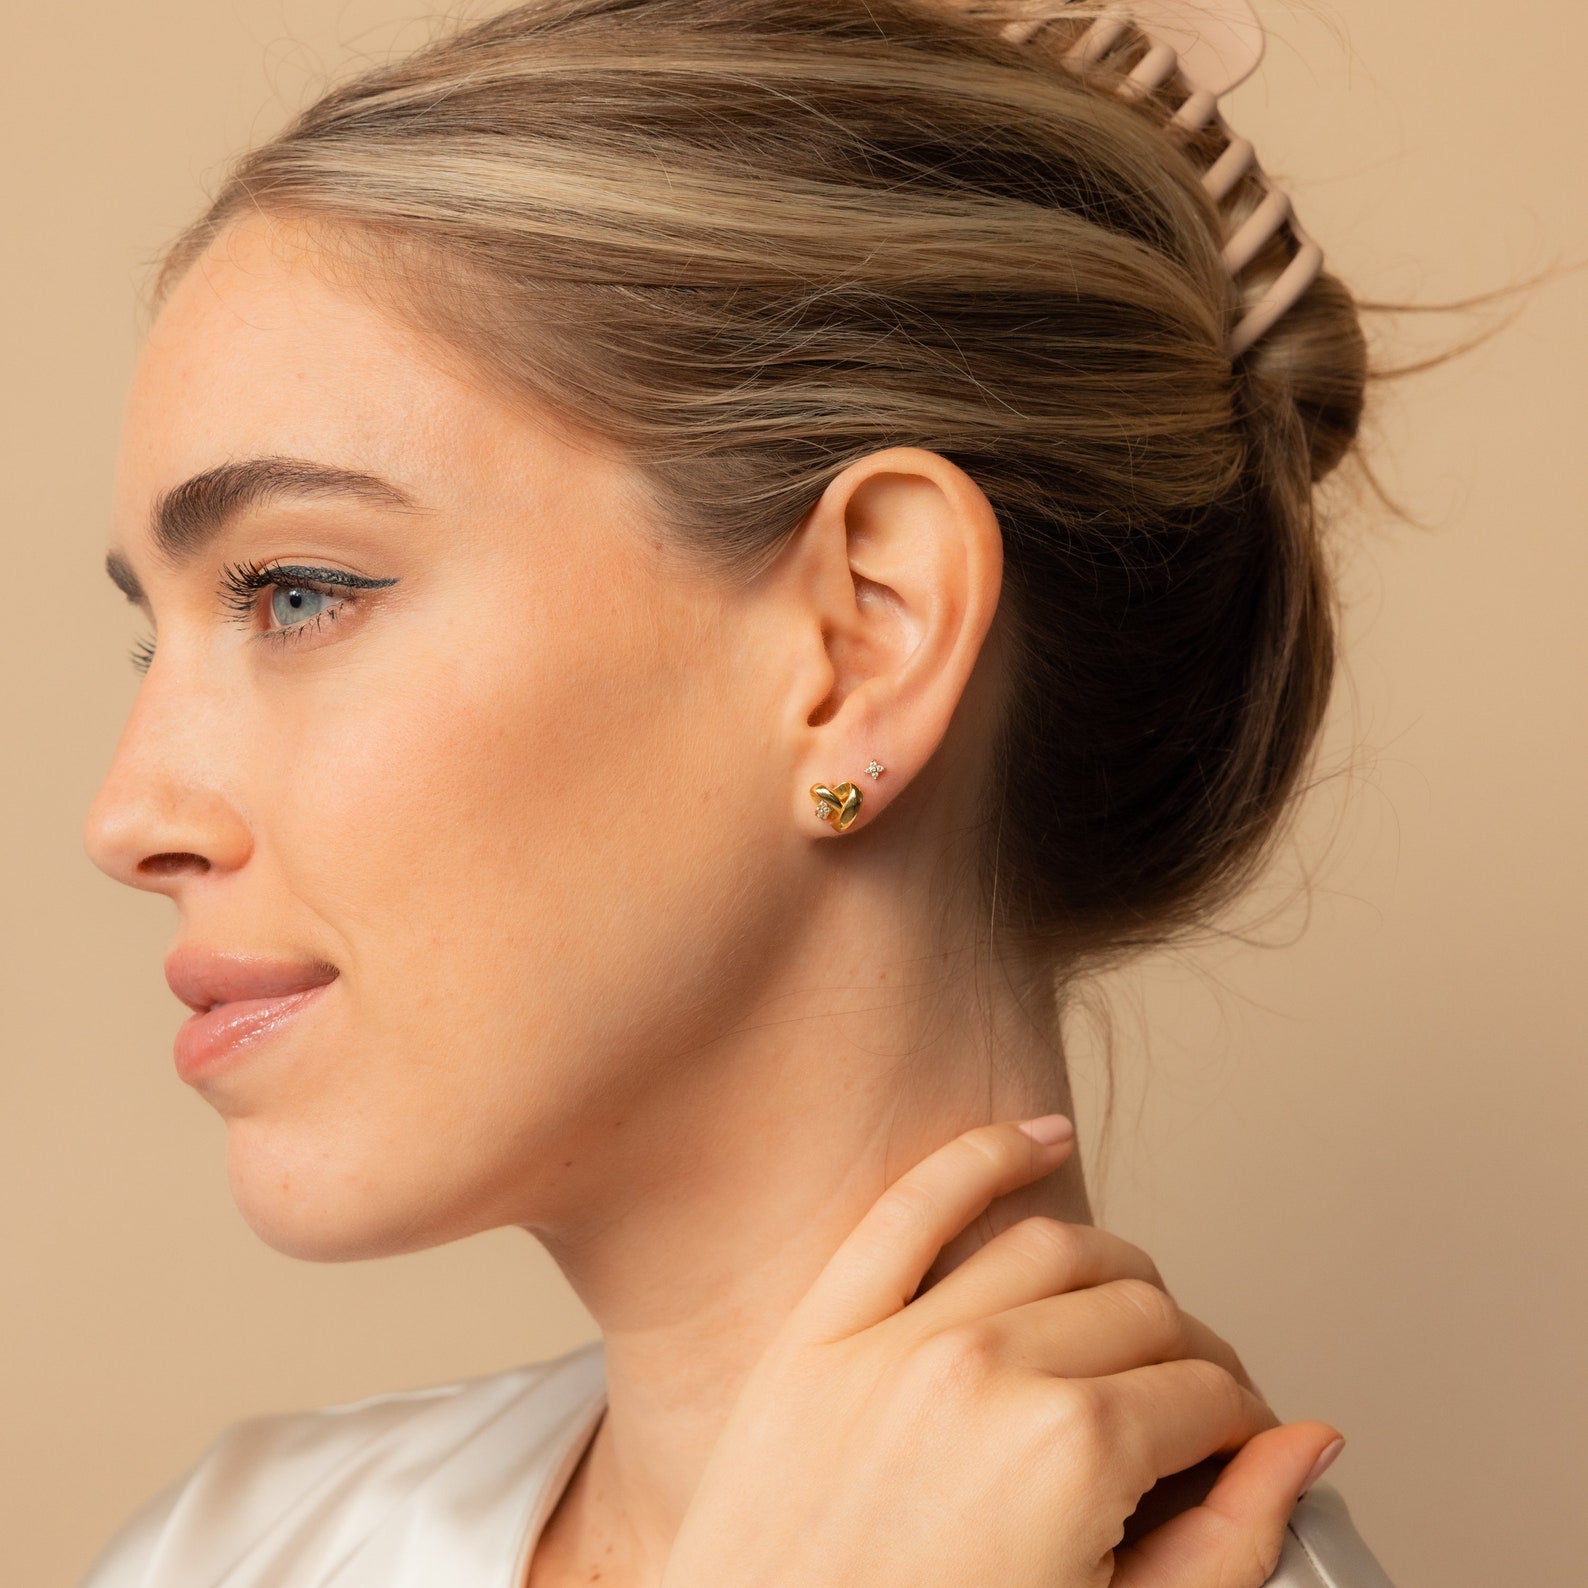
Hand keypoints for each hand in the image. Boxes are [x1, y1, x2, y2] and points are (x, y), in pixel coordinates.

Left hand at [658, 1116, 1341, 1587]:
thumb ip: (1228, 1543)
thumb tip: (1307, 1446)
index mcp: (1070, 1451)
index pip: (1209, 1392)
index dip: (1242, 1422)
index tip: (1236, 1441)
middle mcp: (987, 1369)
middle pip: (1145, 1311)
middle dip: (1192, 1355)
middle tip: (1190, 1398)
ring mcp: (897, 1337)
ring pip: (1053, 1245)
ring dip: (1116, 1268)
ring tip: (1133, 1305)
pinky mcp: (823, 1328)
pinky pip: (915, 1204)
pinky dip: (987, 1154)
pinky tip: (1036, 1140)